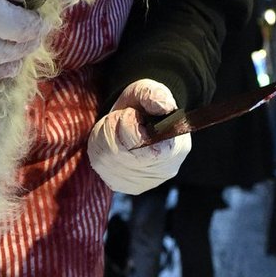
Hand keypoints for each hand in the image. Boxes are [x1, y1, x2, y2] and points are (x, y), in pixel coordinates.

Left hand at [87, 79, 190, 193]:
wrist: (134, 121)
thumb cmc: (144, 106)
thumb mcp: (150, 91)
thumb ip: (156, 95)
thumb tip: (163, 106)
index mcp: (176, 148)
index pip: (151, 148)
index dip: (132, 126)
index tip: (132, 113)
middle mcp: (162, 172)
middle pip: (125, 153)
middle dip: (116, 128)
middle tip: (122, 117)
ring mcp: (141, 182)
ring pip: (109, 157)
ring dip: (106, 135)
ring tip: (116, 126)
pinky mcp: (121, 185)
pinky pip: (99, 164)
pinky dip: (99, 148)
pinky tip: (110, 141)